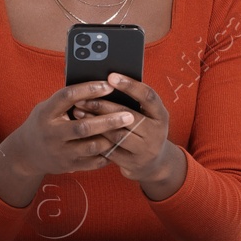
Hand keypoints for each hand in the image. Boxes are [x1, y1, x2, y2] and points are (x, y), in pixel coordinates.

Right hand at [3, 80, 139, 179]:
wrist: (27, 153)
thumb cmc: (44, 123)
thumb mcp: (48, 107)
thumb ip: (67, 100)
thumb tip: (97, 84)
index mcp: (46, 113)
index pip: (67, 97)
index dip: (89, 89)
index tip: (109, 85)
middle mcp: (51, 133)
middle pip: (83, 127)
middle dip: (108, 121)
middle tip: (129, 115)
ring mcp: (60, 152)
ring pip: (91, 147)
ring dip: (111, 138)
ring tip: (126, 132)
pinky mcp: (68, 166)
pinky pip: (93, 162)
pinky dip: (107, 154)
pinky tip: (117, 146)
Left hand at [71, 71, 178, 188]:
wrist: (153, 164)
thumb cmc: (144, 131)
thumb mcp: (147, 116)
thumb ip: (133, 102)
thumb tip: (105, 81)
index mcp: (161, 115)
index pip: (148, 96)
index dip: (130, 85)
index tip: (111, 76)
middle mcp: (156, 132)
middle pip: (127, 115)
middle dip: (102, 105)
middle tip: (82, 98)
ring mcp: (145, 150)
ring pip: (116, 134)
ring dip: (94, 122)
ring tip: (78, 112)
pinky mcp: (132, 163)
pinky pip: (110, 150)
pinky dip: (94, 139)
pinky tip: (81, 131)